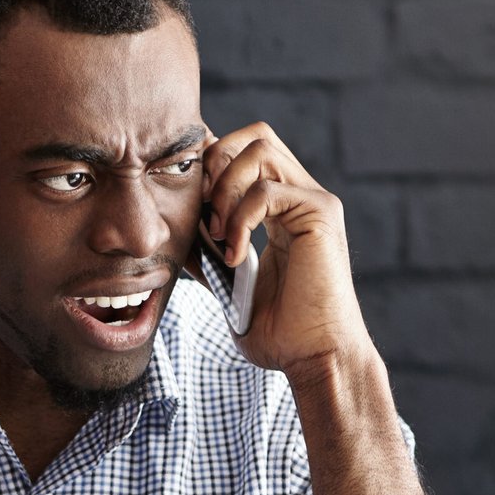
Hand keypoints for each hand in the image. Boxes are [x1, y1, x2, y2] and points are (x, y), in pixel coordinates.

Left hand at [200, 123, 374, 377]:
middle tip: (202, 215)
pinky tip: (235, 256)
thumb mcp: (227, 282)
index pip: (245, 154)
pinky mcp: (321, 214)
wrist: (313, 358)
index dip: (211, 165)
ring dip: (224, 189)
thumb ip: (207, 247)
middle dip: (216, 165)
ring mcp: (314, 201)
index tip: (187, 203)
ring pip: (259, 150)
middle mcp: (302, 197)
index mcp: (283, 209)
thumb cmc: (278, 332)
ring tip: (218, 235)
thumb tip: (173, 224)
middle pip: (254, 136)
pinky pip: (266, 190)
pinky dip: (240, 220)